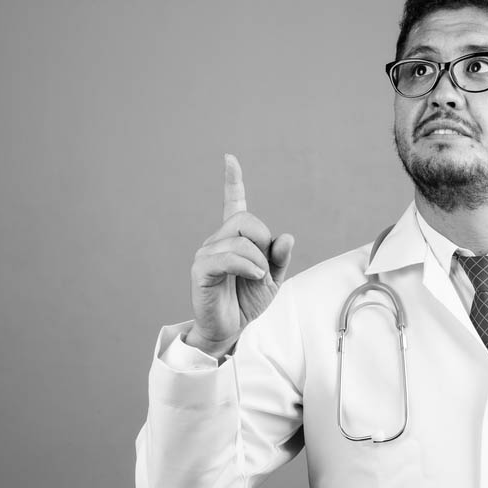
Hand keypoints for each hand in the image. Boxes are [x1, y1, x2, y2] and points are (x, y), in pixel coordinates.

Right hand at [185, 154, 293, 357]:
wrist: (229, 328)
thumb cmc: (246, 301)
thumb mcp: (272, 279)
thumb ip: (280, 258)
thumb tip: (286, 236)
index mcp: (235, 239)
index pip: (233, 203)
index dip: (232, 181)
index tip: (230, 159)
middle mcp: (218, 241)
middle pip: (246, 220)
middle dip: (263, 241)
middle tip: (263, 267)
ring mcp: (207, 253)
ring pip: (240, 240)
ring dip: (258, 260)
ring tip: (257, 278)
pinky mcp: (201, 269)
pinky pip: (227, 257)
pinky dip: (247, 265)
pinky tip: (254, 276)